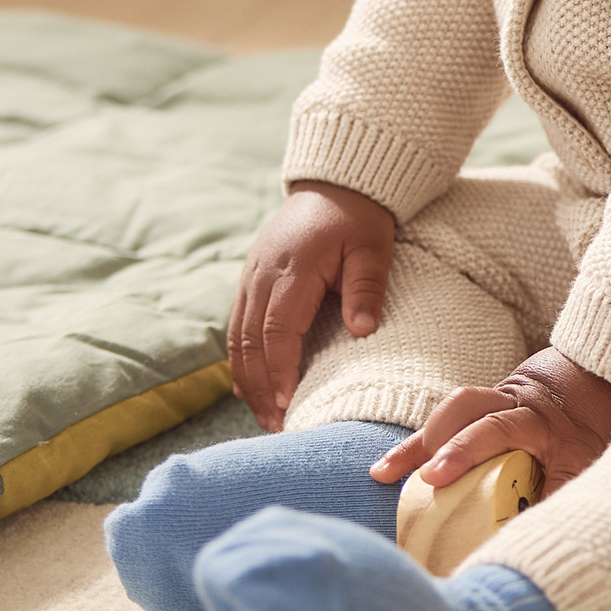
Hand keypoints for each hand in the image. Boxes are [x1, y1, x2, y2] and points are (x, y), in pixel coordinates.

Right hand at [228, 182, 395, 430]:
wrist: (335, 184)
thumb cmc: (358, 218)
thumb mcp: (372, 248)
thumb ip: (366, 288)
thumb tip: (361, 331)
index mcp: (292, 270)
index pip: (277, 330)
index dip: (280, 370)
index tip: (288, 404)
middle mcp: (262, 275)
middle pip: (250, 341)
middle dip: (260, 387)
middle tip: (277, 425)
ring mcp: (251, 277)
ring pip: (237, 337)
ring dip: (248, 379)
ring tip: (265, 416)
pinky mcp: (250, 279)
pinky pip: (237, 325)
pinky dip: (240, 359)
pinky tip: (248, 388)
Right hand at [370, 348, 610, 495]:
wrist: (605, 376)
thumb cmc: (597, 430)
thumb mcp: (590, 467)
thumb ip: (561, 497)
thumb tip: (531, 540)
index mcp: (538, 418)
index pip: (495, 429)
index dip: (463, 451)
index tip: (433, 478)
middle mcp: (513, 401)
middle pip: (463, 408)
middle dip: (428, 443)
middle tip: (398, 477)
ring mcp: (497, 397)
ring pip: (452, 408)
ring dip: (419, 441)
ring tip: (384, 472)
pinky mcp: (486, 403)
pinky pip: (450, 418)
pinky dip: (425, 440)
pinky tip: (398, 465)